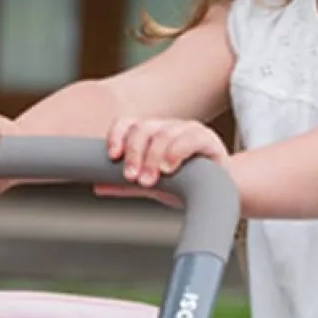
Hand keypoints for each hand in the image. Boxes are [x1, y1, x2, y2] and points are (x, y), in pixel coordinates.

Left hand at [101, 117, 228, 201]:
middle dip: (134, 153)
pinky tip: (169, 167)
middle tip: (132, 177)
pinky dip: (176, 152)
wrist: (218, 193)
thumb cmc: (184, 184)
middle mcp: (167, 128)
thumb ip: (127, 185)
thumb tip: (99, 185)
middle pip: (143, 128)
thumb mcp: (152, 185)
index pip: (127, 124)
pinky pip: (190, 139)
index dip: (117, 136)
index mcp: (150, 135)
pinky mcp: (208, 141)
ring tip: (149, 179)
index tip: (112, 156)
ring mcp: (187, 131)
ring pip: (164, 133)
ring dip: (153, 157)